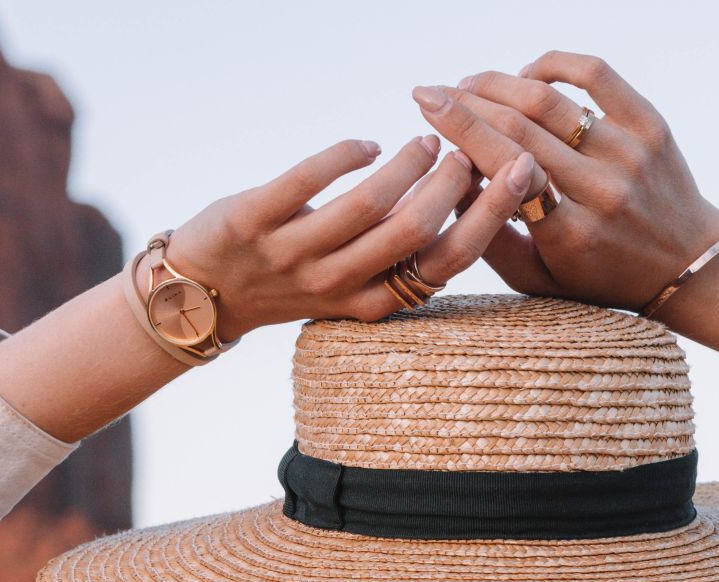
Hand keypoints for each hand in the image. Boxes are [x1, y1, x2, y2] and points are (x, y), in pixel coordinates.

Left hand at [157, 136, 536, 338]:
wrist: (198, 297)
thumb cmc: (290, 280)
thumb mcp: (350, 286)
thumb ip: (395, 257)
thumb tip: (462, 205)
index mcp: (369, 305)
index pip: (444, 264)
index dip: (489, 218)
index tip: (520, 174)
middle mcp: (333, 285)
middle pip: (414, 232)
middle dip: (456, 183)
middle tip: (473, 149)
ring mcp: (290, 254)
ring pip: (368, 203)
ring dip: (409, 162)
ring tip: (427, 140)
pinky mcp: (250, 220)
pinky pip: (308, 177)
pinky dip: (348, 152)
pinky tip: (367, 146)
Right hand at [410, 53, 718, 311]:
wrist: (685, 265)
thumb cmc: (598, 275)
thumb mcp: (538, 279)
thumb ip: (489, 239)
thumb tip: (452, 180)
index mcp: (571, 234)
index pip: (506, 167)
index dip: (460, 129)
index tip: (425, 104)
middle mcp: (603, 191)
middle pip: (520, 128)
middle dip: (467, 102)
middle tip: (434, 91)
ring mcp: (630, 153)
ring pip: (550, 100)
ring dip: (500, 83)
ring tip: (471, 85)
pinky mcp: (651, 125)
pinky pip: (595, 74)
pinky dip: (552, 65)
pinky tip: (526, 75)